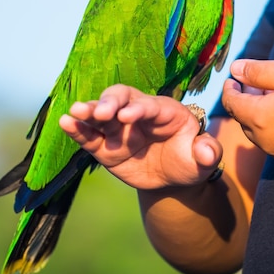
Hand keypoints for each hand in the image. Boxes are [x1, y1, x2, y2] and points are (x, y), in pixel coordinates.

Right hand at [59, 84, 222, 189]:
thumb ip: (207, 152)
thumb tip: (208, 152)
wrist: (174, 175)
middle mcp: (138, 113)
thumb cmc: (190, 159)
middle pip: (120, 98)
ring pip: (101, 114)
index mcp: (164, 111)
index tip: (127, 116)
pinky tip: (65, 123)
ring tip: (74, 113)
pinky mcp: (106, 147)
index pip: (149, 106)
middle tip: (99, 112)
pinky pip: (90, 137)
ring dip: (88, 112)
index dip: (138, 109)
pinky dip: (77, 130)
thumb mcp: (204, 158)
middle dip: (109, 103)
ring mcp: (119, 129)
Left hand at [222, 59, 273, 171]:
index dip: (229, 88)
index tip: (233, 78)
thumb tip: (234, 69)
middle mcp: (268, 143)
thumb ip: (260, 72)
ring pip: (260, 133)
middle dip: (245, 100)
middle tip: (254, 82)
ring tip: (273, 95)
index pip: (231, 104)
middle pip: (244, 120)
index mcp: (261, 119)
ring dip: (259, 114)